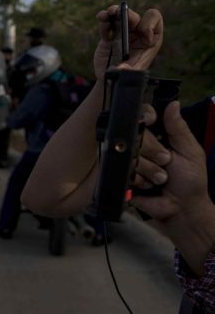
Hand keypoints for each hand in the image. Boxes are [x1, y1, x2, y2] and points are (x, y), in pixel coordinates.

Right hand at [92, 5, 163, 79]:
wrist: (111, 80)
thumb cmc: (126, 77)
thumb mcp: (131, 76)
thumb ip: (128, 72)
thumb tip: (120, 69)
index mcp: (150, 40)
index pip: (154, 22)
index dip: (148, 25)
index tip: (141, 35)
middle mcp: (137, 34)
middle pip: (136, 16)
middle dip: (128, 15)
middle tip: (119, 16)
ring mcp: (123, 33)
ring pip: (121, 16)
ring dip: (115, 11)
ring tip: (109, 13)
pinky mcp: (109, 36)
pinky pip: (107, 23)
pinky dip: (104, 19)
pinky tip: (101, 18)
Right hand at [130, 102, 214, 271]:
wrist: (182, 210)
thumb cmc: (190, 181)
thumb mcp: (190, 151)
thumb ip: (179, 128)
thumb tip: (173, 104)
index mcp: (159, 137)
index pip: (144, 118)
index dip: (146, 117)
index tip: (151, 121)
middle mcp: (142, 147)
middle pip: (136, 136)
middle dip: (153, 151)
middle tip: (166, 162)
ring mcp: (131, 162)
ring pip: (130, 155)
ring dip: (148, 169)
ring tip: (160, 179)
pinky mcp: (123, 178)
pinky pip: (124, 172)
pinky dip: (138, 180)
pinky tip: (148, 186)